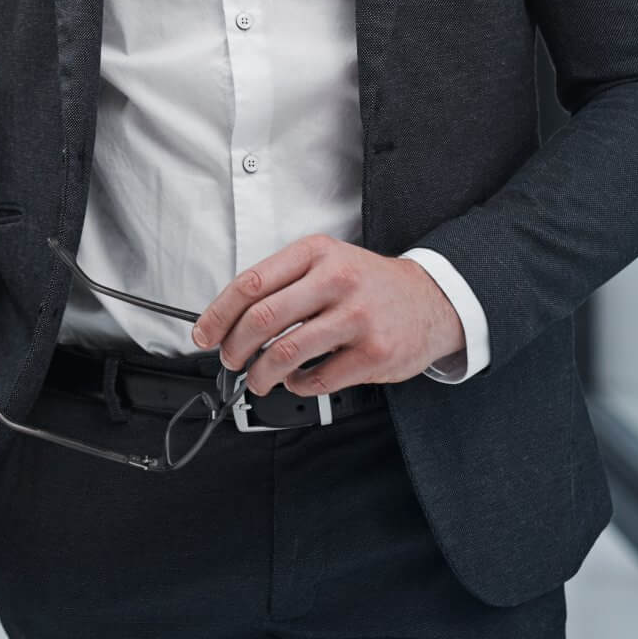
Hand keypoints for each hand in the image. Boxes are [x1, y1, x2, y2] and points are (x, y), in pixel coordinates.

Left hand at [188, 234, 464, 396]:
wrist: (432, 299)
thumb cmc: (369, 283)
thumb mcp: (327, 262)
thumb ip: (283, 282)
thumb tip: (230, 318)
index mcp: (316, 253)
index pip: (251, 283)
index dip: (219, 314)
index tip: (204, 334)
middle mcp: (337, 279)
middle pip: (263, 318)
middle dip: (235, 347)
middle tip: (230, 360)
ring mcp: (358, 317)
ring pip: (287, 352)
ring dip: (261, 374)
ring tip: (258, 380)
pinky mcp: (375, 352)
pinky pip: (319, 378)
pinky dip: (299, 385)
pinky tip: (298, 381)